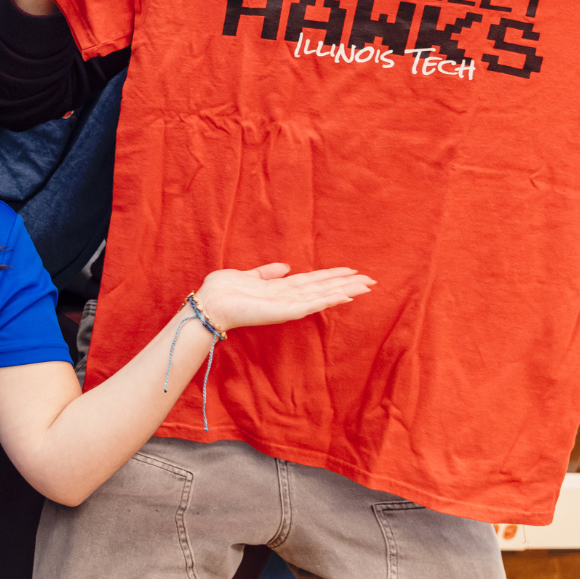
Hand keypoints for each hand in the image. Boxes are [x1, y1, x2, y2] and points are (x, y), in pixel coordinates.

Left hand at [190, 262, 372, 331]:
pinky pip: (311, 304)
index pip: (312, 282)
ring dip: (344, 291)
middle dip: (346, 284)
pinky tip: (344, 295)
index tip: (352, 271)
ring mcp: (287, 306)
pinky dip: (328, 299)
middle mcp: (287, 298)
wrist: (209, 305)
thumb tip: (286, 266)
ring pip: (322, 296)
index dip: (332, 276)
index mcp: (279, 289)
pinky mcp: (284, 312)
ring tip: (365, 286)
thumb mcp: (247, 275)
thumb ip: (266, 272)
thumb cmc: (222, 291)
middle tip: (371, 280)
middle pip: (323, 288)